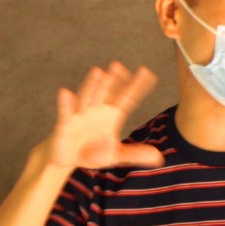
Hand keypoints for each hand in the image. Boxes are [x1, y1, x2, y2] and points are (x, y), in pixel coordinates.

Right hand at [44, 62, 164, 170]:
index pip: (127, 98)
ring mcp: (81, 115)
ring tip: (98, 72)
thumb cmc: (93, 152)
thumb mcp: (116, 155)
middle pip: (107, 93)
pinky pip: (66, 113)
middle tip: (118, 66)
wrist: (68, 159)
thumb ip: (136, 154)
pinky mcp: (65, 124)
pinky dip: (66, 104)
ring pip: (88, 98)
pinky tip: (65, 93)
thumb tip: (158, 157)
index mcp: (112, 115)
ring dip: (92, 86)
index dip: (136, 86)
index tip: (147, 72)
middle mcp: (98, 110)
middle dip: (112, 81)